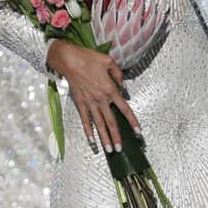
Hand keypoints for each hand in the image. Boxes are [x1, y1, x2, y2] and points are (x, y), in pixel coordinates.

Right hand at [46, 40, 140, 154]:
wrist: (69, 60)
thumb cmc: (89, 58)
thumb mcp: (109, 61)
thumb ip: (118, 74)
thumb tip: (122, 86)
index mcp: (110, 89)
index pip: (124, 108)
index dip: (132, 121)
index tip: (138, 132)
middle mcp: (101, 99)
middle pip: (111, 121)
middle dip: (116, 137)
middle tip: (120, 149)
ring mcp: (89, 103)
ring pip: (98, 124)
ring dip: (104, 138)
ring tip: (108, 150)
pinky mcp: (80, 103)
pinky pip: (85, 120)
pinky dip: (88, 131)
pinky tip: (91, 141)